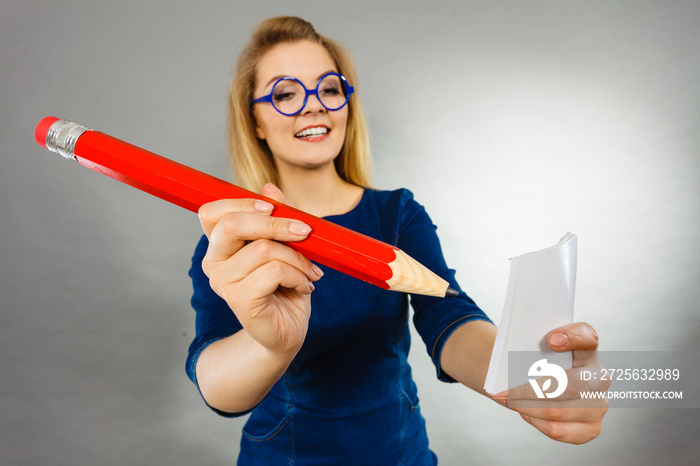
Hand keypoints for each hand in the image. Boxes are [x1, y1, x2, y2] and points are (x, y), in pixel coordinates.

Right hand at [197, 183, 322, 355]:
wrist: (288, 330)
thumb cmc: (284, 286)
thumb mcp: (284, 245)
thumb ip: (276, 217)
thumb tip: (270, 187)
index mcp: (219, 245)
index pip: (212, 212)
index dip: (241, 203)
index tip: (273, 208)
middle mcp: (213, 262)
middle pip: (232, 224)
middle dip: (276, 223)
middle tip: (306, 231)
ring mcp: (223, 283)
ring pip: (264, 248)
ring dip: (298, 257)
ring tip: (309, 271)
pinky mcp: (239, 300)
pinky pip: (275, 271)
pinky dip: (298, 275)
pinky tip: (305, 286)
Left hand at [493, 322, 609, 443]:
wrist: (545, 386)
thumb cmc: (538, 364)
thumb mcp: (534, 350)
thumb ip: (530, 349)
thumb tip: (512, 367)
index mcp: (587, 350)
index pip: (587, 337)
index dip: (572, 337)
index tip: (551, 340)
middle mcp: (599, 377)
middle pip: (566, 384)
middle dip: (529, 390)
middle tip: (504, 392)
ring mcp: (600, 405)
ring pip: (557, 411)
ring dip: (527, 408)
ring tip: (511, 402)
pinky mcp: (592, 428)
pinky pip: (558, 430)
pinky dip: (536, 422)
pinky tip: (527, 413)